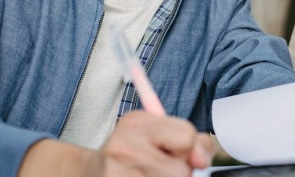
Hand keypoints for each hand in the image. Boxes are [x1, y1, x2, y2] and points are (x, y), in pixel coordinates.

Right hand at [92, 111, 213, 175]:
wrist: (93, 171)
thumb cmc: (135, 152)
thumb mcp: (162, 134)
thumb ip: (194, 141)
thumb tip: (202, 161)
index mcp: (138, 122)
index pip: (187, 137)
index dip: (187, 149)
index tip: (173, 150)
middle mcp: (124, 146)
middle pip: (181, 171)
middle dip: (179, 172)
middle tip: (160, 168)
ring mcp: (116, 173)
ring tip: (150, 175)